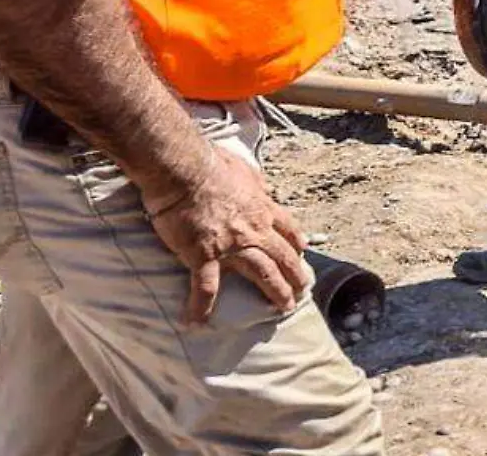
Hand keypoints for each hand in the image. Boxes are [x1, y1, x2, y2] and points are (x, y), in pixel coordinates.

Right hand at [143, 147, 308, 324]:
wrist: (184, 169)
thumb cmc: (210, 163)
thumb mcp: (244, 169)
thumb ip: (254, 181)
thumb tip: (259, 184)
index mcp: (263, 208)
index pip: (288, 230)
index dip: (297, 245)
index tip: (302, 255)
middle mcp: (255, 229)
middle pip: (283, 257)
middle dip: (296, 277)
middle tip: (301, 293)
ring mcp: (232, 244)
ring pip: (263, 274)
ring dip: (275, 293)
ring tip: (281, 309)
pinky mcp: (204, 255)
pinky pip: (206, 287)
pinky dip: (201, 307)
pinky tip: (197, 322)